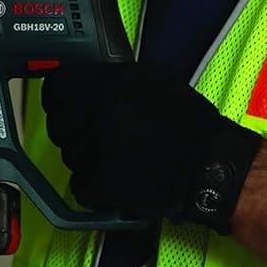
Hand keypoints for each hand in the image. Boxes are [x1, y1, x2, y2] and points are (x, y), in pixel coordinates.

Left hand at [40, 62, 261, 231]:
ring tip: (120, 156)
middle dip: (73, 130)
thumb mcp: (152, 81)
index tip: (65, 102)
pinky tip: (121, 177)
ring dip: (86, 159)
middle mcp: (99, 113)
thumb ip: (112, 78)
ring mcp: (97, 149)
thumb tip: (83, 81)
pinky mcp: (101, 183)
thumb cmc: (188, 125)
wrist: (209, 168)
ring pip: (69, 155)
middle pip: (59, 123)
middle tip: (100, 135)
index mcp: (110, 83)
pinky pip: (81, 186)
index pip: (57, 86)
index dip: (60, 96)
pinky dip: (96, 187)